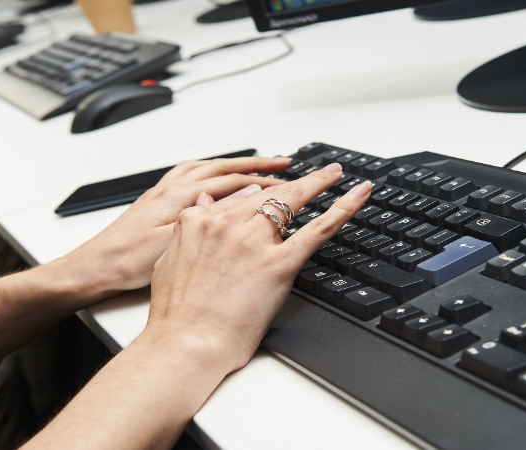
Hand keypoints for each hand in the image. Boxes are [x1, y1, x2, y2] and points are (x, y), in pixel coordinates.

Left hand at [47, 157, 290, 303]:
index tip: (293, 179)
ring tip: (256, 167)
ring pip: (207, 170)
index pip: (234, 180)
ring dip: (234, 166)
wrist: (94, 269)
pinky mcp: (157, 203)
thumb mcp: (176, 241)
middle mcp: (173, 187)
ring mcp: (164, 193)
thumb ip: (212, 218)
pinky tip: (216, 185)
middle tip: (284, 165)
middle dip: (257, 166)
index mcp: (181, 194)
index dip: (267, 180)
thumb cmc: (129, 262)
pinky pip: (191, 179)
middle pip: (224, 168)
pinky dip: (209, 176)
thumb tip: (247, 197)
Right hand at [146, 163, 370, 374]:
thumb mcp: (168, 263)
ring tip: (332, 174)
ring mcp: (254, 242)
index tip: (269, 190)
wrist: (186, 345)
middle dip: (292, 182)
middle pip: (266, 194)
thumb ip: (187, 232)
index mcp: (197, 223)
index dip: (257, 195)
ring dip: (317, 183)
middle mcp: (226, 224)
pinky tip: (357, 194)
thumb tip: (202, 206)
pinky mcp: (279, 263)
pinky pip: (318, 228)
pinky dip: (343, 208)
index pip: (236, 199)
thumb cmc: (176, 317)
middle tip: (313, 173)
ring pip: (291, 201)